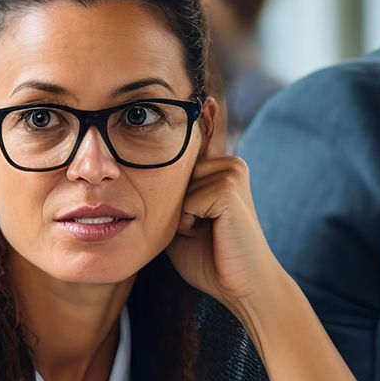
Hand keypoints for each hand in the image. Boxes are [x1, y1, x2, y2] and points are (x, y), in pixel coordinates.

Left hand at [166, 101, 283, 309]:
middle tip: (202, 230)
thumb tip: (137, 174)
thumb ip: (167, 196)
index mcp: (219, 168)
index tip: (202, 93)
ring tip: (206, 231)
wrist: (242, 286)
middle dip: (174, 205)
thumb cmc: (210, 260)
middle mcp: (228, 162)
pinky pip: (186, 200)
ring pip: (176, 185)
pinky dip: (189, 223)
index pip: (191, 143)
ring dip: (181, 216)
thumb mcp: (180, 221)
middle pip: (172, 169)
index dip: (192, 125)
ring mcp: (231, 170)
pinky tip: (211, 233)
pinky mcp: (229, 186)